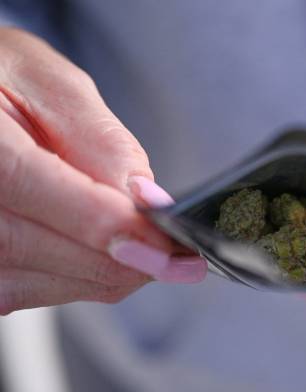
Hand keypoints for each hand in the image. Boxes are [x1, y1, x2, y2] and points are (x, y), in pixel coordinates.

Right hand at [0, 28, 205, 313]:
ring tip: (155, 254)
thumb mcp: (50, 83)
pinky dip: (82, 281)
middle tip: (181, 259)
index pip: (29, 188)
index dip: (104, 224)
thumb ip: (99, 140)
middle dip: (124, 261)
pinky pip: (28, 291)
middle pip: (37, 249)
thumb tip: (144, 198)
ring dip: (109, 275)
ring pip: (40, 282)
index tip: (167, 243)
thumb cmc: (4, 81)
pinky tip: (111, 257)